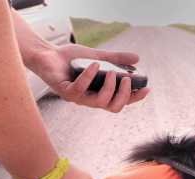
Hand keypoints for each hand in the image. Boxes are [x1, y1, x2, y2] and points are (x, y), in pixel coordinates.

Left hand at [32, 44, 149, 111]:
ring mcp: (78, 97)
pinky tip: (94, 64)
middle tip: (128, 80)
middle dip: (124, 96)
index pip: (122, 101)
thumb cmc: (71, 59)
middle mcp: (90, 99)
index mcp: (100, 94)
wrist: (47, 54)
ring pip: (100, 102)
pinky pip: (80, 88)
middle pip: (114, 108)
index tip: (147, 88)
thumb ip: (116, 59)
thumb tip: (137, 59)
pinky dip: (89, 77)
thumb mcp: (99, 56)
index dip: (135, 98)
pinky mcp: (65, 92)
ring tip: (113, 72)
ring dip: (110, 88)